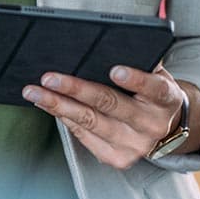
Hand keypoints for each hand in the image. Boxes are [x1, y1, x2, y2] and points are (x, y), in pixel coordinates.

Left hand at [22, 64, 185, 169]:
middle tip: (49, 78)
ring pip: (91, 122)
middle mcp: (152, 125)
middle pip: (110, 104)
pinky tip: (46, 104)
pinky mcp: (117, 158)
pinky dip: (62, 117)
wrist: (165, 128)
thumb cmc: (151, 91)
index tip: (114, 69)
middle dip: (76, 89)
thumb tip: (107, 40)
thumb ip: (138, 58)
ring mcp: (134, 145)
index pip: (153, 88)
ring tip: (34, 92)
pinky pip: (84, 136)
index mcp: (165, 98)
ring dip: (58, 105)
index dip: (135, 79)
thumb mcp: (155, 71)